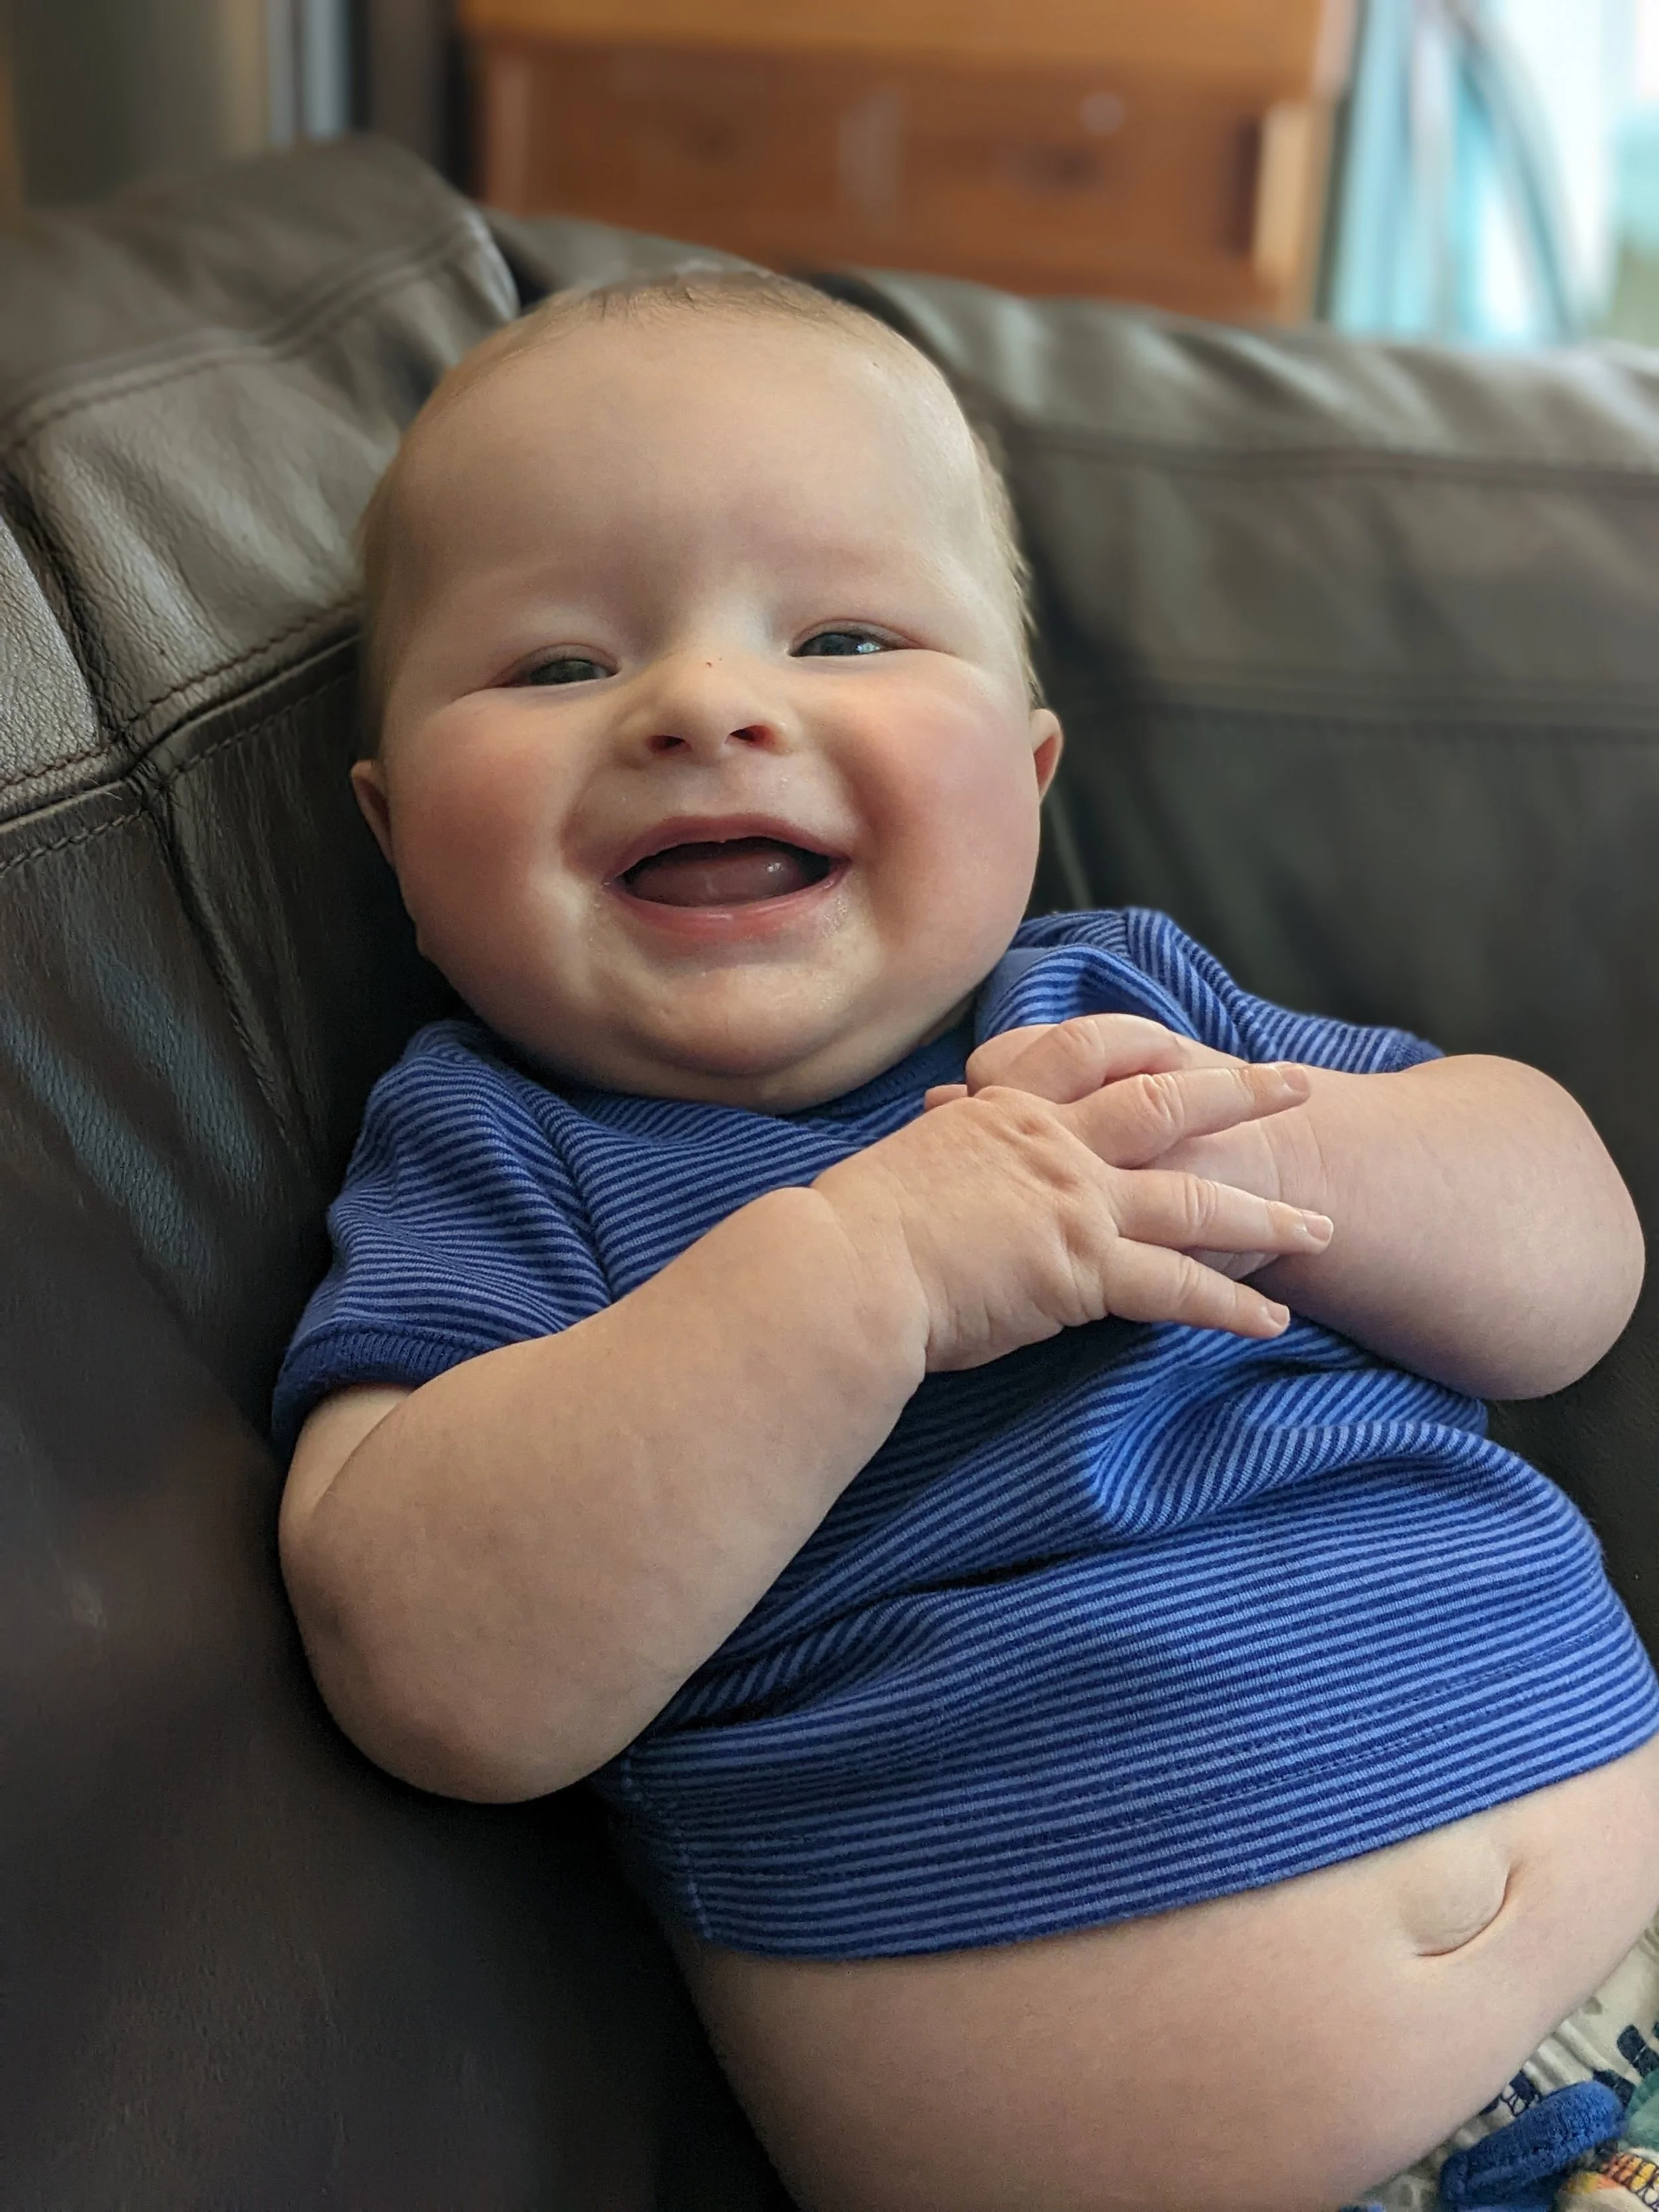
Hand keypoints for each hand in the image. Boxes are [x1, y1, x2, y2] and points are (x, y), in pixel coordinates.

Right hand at [814, 1056, 1332, 1372]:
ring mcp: (1074, 1201)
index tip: (1182, 1041)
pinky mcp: (1082, 1266)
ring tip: (1318, 1233)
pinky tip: (1269, 1320)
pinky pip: (1174, 1286)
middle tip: (1296, 1084)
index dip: (1142, 1041)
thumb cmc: (855, 1225)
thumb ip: (947, 1138)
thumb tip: (941, 1123)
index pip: (1088, 1050)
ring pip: (1192, 1200)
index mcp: (1007, 1110)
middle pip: (1166, 1104)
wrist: (847, 1268)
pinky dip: (1227, 1305)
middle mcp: (1053, 1143)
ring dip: (1262, 1217)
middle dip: (1238, 1093)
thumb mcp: (910, 1158)